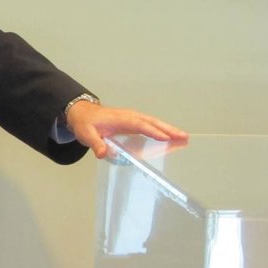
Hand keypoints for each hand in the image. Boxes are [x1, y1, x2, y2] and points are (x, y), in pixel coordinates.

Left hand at [66, 100, 188, 158]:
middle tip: (183, 136)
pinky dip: (162, 129)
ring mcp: (133, 118)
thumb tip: (103, 153)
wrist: (83, 114)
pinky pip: (150, 125)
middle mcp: (129, 116)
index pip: (139, 125)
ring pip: (153, 122)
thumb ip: (95, 143)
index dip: (152, 131)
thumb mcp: (86, 134)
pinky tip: (172, 137)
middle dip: (167, 129)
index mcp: (120, 119)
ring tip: (184, 137)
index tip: (166, 137)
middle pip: (151, 122)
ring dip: (168, 129)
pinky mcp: (134, 122)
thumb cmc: (86, 124)